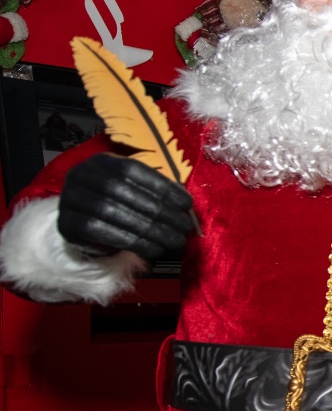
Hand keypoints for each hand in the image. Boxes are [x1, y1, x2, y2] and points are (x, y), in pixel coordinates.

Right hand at [57, 154, 195, 261]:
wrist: (88, 226)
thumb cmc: (121, 206)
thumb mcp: (138, 191)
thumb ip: (157, 192)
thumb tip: (186, 204)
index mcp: (102, 161)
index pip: (131, 170)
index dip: (161, 186)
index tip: (186, 204)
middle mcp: (81, 175)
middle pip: (121, 190)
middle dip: (158, 211)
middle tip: (183, 228)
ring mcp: (70, 198)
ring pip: (110, 212)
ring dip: (149, 230)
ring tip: (174, 241)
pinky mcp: (67, 224)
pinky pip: (100, 232)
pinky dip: (131, 242)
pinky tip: (154, 249)